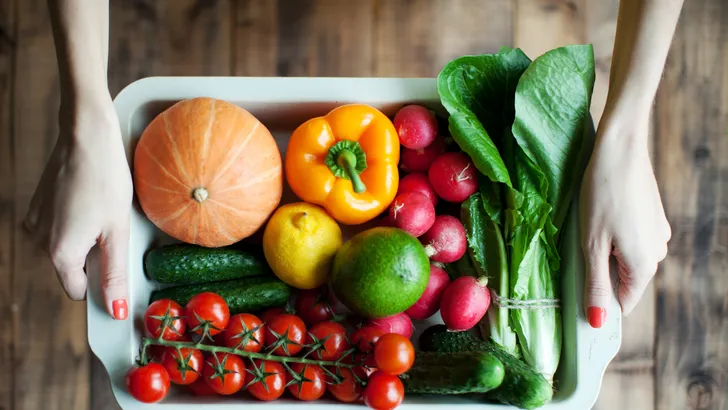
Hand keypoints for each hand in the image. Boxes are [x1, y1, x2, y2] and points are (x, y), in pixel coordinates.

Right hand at [24, 94, 131, 319]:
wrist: (86, 137)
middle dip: (93, 257)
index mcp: (59, 253)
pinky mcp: (37, 207)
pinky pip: (58, 228)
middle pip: (71, 268)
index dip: (100, 283)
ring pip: (65, 248)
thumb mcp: (117, 231)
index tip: (117, 266)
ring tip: (101, 212)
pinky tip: (89, 202)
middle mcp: (39, 241)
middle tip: (112, 229)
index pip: (78, 290)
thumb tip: (116, 310)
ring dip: (85, 240)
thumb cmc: (105, 180)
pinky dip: (75, 223)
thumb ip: (115, 274)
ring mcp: (35, 222)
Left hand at [579, 117, 670, 327]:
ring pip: (625, 258)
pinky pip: (630, 238)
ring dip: (605, 252)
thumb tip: (597, 321)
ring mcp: (657, 233)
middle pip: (623, 280)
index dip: (598, 302)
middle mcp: (657, 252)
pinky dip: (613, 236)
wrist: (620, 150)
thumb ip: (595, 284)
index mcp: (644, 266)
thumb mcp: (591, 245)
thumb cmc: (601, 196)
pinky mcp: (652, 216)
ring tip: (586, 230)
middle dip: (599, 273)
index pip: (623, 303)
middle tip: (575, 252)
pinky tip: (598, 217)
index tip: (574, 293)